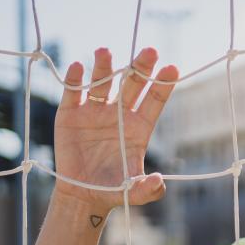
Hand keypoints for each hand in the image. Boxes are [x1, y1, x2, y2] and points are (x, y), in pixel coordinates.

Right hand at [52, 47, 178, 213]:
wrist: (83, 194)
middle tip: (150, 51)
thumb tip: (159, 182)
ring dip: (104, 67)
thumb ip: (148, 190)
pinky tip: (76, 67)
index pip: (154, 101)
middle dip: (140, 68)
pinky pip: (73, 92)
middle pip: (132, 85)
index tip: (173, 68)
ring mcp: (95, 111)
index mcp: (139, 127)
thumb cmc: (114, 190)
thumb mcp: (134, 193)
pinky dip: (74, 80)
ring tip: (105, 52)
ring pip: (102, 83)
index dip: (163, 85)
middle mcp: (119, 114)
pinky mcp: (71, 113)